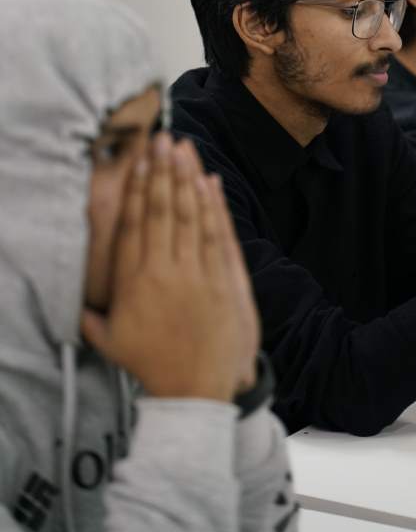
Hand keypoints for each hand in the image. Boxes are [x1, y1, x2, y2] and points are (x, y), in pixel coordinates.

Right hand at [81, 134, 259, 401]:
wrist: (196, 392)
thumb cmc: (152, 366)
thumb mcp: (110, 342)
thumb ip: (91, 317)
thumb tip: (74, 302)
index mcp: (135, 282)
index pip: (136, 225)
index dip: (138, 190)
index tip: (139, 162)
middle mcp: (166, 272)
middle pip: (164, 211)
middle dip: (163, 172)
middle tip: (163, 139)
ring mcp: (198, 274)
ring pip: (193, 216)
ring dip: (189, 179)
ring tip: (185, 149)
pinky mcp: (224, 279)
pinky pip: (219, 235)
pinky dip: (216, 206)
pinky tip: (211, 181)